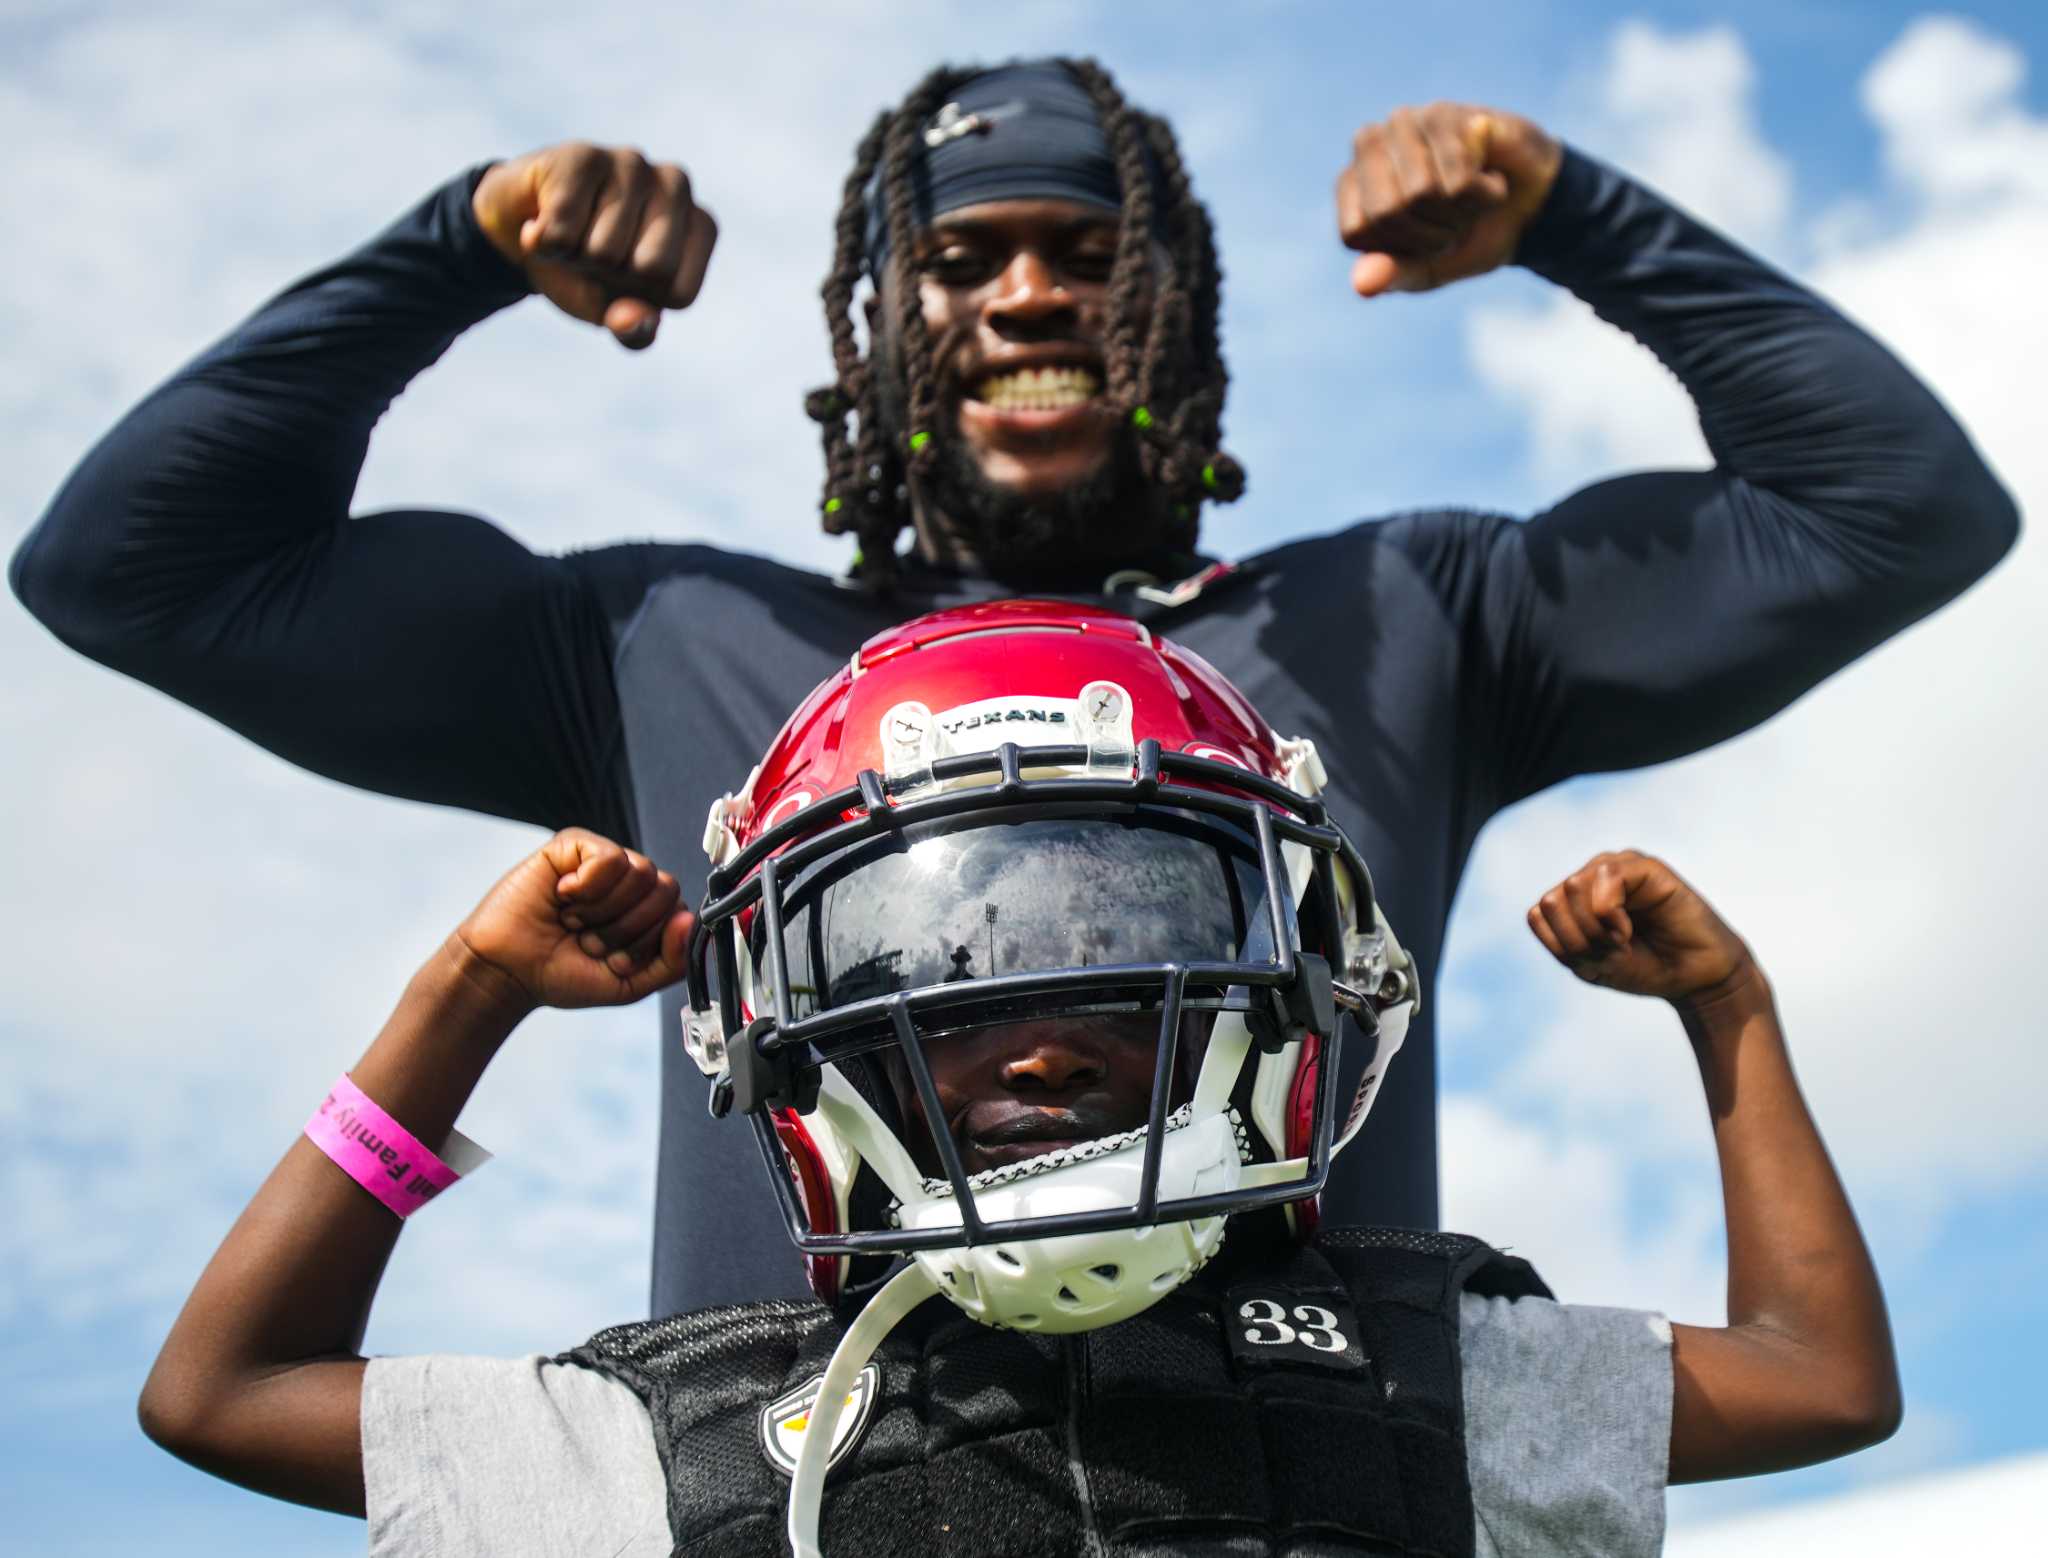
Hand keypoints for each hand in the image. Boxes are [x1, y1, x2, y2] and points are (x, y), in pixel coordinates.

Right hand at [451, 829, 694, 1010]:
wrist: (507, 972)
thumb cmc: (561, 974)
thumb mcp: (628, 984)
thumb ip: (671, 962)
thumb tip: (689, 920)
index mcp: (646, 911)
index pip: (678, 912)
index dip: (646, 943)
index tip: (612, 959)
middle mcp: (629, 882)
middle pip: (664, 889)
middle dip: (626, 929)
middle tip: (589, 939)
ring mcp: (602, 860)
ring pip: (641, 872)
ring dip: (603, 911)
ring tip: (574, 920)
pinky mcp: (574, 845)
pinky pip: (609, 858)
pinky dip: (586, 888)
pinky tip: (563, 897)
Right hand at [472, 142, 717, 348]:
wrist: (523, 226)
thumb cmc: (585, 269)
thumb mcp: (613, 311)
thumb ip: (634, 331)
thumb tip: (635, 322)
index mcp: (700, 226)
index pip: (680, 293)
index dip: (639, 300)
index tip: (626, 277)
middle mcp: (677, 185)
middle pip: (650, 269)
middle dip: (610, 277)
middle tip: (595, 253)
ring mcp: (632, 163)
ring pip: (604, 251)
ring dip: (574, 258)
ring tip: (572, 232)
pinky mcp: (582, 156)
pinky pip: (563, 232)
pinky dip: (542, 243)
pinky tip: (542, 220)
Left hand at [1336, 103, 1562, 296]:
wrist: (1532, 207)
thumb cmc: (1471, 236)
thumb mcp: (1431, 270)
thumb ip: (1395, 276)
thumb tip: (1361, 286)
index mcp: (1353, 193)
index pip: (1357, 232)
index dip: (1403, 247)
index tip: (1428, 240)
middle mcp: (1368, 151)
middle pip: (1387, 212)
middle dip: (1432, 232)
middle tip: (1454, 218)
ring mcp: (1403, 125)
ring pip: (1420, 192)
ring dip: (1460, 211)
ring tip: (1470, 194)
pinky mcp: (1443, 114)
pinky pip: (1458, 179)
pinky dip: (1484, 195)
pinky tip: (1490, 176)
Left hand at [1527, 850, 1755, 1007]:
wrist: (1694, 979)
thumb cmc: (1644, 968)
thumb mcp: (1591, 964)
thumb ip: (1564, 938)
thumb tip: (1552, 898)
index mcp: (1573, 901)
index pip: (1539, 915)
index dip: (1563, 947)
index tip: (1596, 961)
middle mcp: (1591, 878)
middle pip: (1552, 902)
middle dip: (1579, 938)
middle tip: (1613, 951)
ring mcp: (1618, 868)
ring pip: (1571, 889)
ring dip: (1596, 929)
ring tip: (1624, 940)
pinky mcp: (1645, 866)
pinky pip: (1604, 879)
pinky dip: (1611, 916)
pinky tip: (1629, 929)